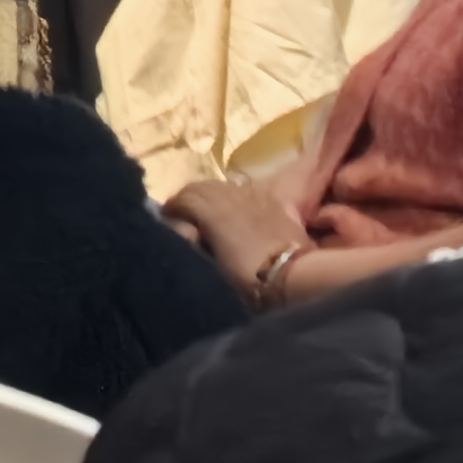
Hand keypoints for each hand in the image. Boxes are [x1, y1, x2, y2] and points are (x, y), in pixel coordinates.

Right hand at [163, 171, 308, 287]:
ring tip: (211, 209)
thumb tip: (185, 230)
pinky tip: (239, 206)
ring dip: (213, 194)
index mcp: (210, 210)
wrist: (295, 277)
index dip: (172, 207)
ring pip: (225, 184)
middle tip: (185, 213)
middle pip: (202, 186)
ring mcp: (254, 195)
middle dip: (190, 197)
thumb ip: (194, 244)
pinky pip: (248, 189)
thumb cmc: (249, 278)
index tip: (166, 219)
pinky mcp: (275, 201)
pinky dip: (238, 195)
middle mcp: (229, 195)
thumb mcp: (213, 266)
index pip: (183, 198)